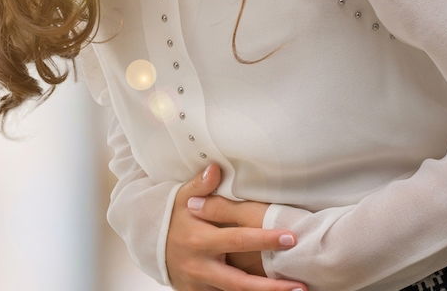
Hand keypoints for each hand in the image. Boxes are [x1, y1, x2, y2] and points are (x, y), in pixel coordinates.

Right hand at [166, 162, 306, 290]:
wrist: (146, 246)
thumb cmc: (170, 219)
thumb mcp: (180, 199)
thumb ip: (201, 185)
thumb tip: (216, 168)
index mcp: (199, 240)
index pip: (238, 239)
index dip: (265, 239)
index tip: (290, 237)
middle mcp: (200, 266)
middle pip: (240, 283)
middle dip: (271, 287)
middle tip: (300, 286)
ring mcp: (199, 284)